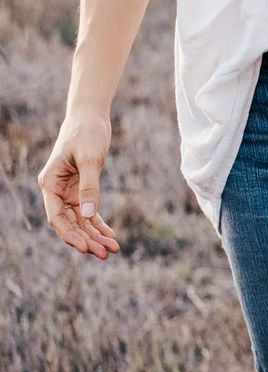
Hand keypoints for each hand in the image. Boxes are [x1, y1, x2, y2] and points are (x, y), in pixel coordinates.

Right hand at [37, 115, 120, 258]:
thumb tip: (89, 214)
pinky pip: (89, 213)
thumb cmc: (86, 134)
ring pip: (80, 221)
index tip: (86, 248)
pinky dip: (99, 225)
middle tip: (106, 254)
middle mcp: (56, 190)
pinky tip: (111, 236)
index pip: (57, 217)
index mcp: (50, 183)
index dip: (71, 235)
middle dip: (87, 240)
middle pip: (69, 223)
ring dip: (95, 236)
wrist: (90, 118)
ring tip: (113, 249)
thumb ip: (89, 187)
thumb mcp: (90, 160)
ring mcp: (69, 191)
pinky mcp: (82, 189)